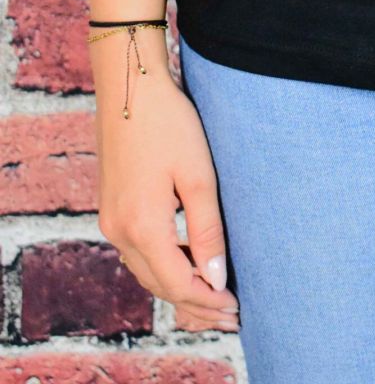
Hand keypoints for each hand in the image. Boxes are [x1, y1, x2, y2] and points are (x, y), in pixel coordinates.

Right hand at [92, 30, 240, 332]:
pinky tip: (185, 264)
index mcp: (142, 226)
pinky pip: (137, 253)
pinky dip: (162, 266)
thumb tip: (216, 278)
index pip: (177, 282)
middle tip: (231, 314)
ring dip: (177, 287)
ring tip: (213, 296)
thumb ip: (207, 229)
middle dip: (195, 303)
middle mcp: (119, 230)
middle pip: (159, 284)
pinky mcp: (111, 208)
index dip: (207, 301)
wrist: (130, 88)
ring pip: (146, 271)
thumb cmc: (170, 124)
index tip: (237, 309)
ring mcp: (111, 220)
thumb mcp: (198, 175)